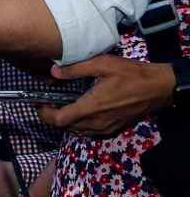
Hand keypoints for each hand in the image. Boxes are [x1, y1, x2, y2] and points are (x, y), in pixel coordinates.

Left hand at [38, 54, 174, 135]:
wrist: (159, 88)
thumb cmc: (131, 74)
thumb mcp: (102, 64)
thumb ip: (76, 69)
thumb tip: (53, 72)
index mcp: (91, 107)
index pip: (59, 120)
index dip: (44, 114)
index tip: (37, 103)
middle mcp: (96, 122)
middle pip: (65, 127)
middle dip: (52, 117)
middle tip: (47, 102)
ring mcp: (106, 127)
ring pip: (77, 131)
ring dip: (65, 122)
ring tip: (61, 105)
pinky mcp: (114, 128)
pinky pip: (90, 132)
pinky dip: (79, 125)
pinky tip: (79, 111)